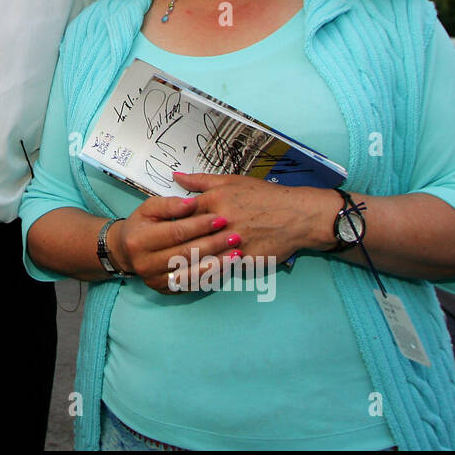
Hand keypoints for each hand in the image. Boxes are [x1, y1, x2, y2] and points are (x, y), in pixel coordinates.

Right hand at [108, 194, 243, 293]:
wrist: (126, 251)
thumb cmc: (142, 225)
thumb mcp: (149, 208)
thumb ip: (170, 204)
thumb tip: (191, 203)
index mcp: (139, 240)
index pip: (175, 233)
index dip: (199, 226)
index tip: (220, 218)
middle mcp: (145, 264)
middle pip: (185, 254)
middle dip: (213, 244)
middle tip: (235, 236)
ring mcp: (155, 280)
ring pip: (191, 274)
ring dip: (217, 264)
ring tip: (237, 253)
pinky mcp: (166, 290)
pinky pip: (192, 285)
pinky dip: (211, 276)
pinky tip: (226, 266)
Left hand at [174, 172, 336, 265]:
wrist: (298, 215)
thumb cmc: (264, 196)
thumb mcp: (232, 181)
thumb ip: (201, 181)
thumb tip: (175, 176)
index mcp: (215, 200)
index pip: (181, 213)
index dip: (169, 222)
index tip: (158, 230)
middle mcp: (222, 222)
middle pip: (189, 237)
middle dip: (172, 246)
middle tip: (156, 253)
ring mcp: (234, 243)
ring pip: (203, 257)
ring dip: (187, 265)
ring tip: (172, 270)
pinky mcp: (246, 260)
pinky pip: (223, 269)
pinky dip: (210, 274)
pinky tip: (198, 278)